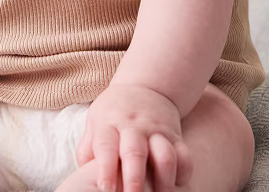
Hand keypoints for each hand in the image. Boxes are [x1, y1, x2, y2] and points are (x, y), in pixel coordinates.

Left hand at [76, 83, 191, 191]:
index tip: (105, 189)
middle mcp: (133, 127)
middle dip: (134, 178)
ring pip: (164, 155)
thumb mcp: (94, 122)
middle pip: (135, 152)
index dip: (105, 169)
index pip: (105, 146)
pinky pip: (184, 154)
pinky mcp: (175, 135)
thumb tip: (84, 178)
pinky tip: (179, 184)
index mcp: (109, 124)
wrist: (146, 87)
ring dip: (164, 179)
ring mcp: (156, 130)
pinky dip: (184, 171)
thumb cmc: (114, 113)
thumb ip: (88, 149)